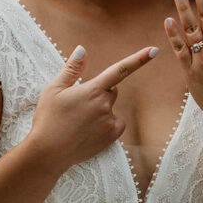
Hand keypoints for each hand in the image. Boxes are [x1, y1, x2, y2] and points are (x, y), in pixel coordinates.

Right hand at [29, 43, 157, 170]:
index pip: (120, 70)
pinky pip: (116, 124)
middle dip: (100, 93)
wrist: (48, 152)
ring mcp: (109, 122)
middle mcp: (105, 105)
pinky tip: (89, 130)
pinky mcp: (111, 137)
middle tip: (78, 105)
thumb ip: (72, 68)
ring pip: (111, 108)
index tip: (154, 50)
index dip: (139, 59)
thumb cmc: (48, 119)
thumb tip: (82, 49)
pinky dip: (107, 124)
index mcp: (92, 90)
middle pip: (111, 91)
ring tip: (79, 121)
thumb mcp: (53, 89)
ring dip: (101, 110)